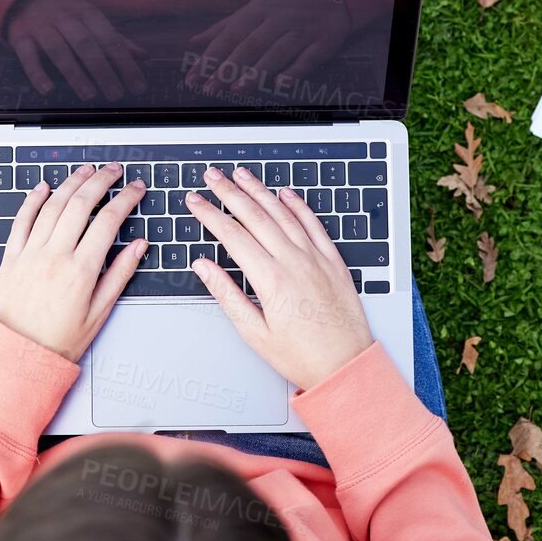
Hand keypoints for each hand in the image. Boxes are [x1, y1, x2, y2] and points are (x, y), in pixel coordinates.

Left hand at [0, 163, 147, 359]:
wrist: (17, 354)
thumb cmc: (59, 340)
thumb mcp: (99, 312)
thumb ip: (120, 274)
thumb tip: (138, 247)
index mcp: (81, 270)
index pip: (109, 221)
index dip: (126, 199)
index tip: (136, 189)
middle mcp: (55, 255)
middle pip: (81, 204)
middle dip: (101, 180)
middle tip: (114, 171)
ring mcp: (31, 253)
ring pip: (52, 205)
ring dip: (71, 183)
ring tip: (86, 171)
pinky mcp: (12, 256)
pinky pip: (22, 219)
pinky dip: (33, 199)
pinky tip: (43, 187)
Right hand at [5, 0, 148, 101]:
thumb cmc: (68, 14)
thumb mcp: (93, 21)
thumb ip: (117, 40)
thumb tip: (145, 57)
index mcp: (88, 14)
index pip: (110, 39)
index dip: (126, 64)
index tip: (138, 86)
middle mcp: (66, 18)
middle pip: (87, 45)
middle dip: (103, 70)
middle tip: (116, 94)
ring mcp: (42, 26)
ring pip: (59, 50)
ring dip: (75, 73)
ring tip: (90, 95)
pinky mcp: (21, 36)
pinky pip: (28, 55)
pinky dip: (37, 73)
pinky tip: (48, 90)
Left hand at [184, 0, 349, 96]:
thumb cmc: (284, 7)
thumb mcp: (253, 10)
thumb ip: (224, 28)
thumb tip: (192, 43)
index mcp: (257, 11)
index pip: (229, 36)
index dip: (211, 58)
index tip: (194, 78)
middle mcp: (278, 20)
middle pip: (251, 45)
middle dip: (228, 68)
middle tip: (211, 88)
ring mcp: (301, 31)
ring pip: (277, 52)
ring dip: (257, 71)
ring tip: (238, 89)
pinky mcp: (323, 42)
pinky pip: (307, 58)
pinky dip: (294, 71)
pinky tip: (280, 85)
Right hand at [184, 166, 372, 389]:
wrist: (346, 365)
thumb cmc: (302, 356)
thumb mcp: (254, 333)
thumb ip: (227, 295)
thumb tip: (204, 267)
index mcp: (271, 279)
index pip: (232, 235)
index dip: (210, 214)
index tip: (195, 201)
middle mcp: (294, 261)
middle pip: (255, 216)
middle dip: (230, 192)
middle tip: (213, 176)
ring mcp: (316, 258)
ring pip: (283, 214)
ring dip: (260, 190)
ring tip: (242, 175)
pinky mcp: (333, 261)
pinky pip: (314, 224)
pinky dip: (298, 205)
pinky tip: (285, 193)